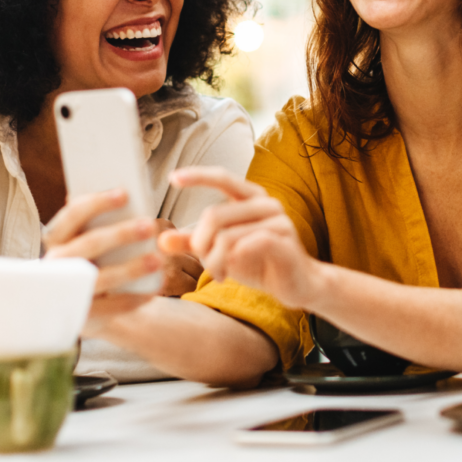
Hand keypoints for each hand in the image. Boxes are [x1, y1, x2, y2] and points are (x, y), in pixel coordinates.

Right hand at [42, 189, 160, 333]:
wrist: (80, 306)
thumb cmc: (93, 261)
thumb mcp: (90, 242)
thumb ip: (101, 224)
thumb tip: (128, 197)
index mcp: (58, 240)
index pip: (72, 215)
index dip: (97, 202)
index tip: (125, 193)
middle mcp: (57, 264)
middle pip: (89, 244)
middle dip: (120, 234)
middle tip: (149, 225)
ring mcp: (67, 292)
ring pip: (100, 278)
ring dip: (131, 268)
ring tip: (157, 260)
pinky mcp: (81, 315)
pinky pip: (111, 307)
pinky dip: (134, 299)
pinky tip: (155, 290)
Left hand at [164, 167, 322, 309]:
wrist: (299, 285)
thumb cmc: (261, 263)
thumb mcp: (222, 251)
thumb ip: (195, 243)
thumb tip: (162, 240)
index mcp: (251, 198)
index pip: (223, 178)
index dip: (198, 176)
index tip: (173, 178)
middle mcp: (266, 203)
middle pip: (214, 215)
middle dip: (201, 244)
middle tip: (204, 262)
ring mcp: (278, 221)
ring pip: (226, 236)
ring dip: (214, 261)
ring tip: (218, 274)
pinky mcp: (284, 241)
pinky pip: (246, 246)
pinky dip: (231, 262)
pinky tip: (232, 272)